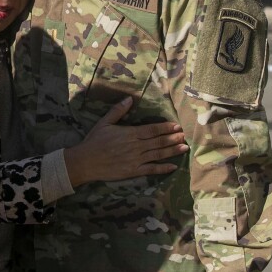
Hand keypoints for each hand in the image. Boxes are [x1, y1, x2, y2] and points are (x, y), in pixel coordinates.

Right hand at [63, 97, 187, 186]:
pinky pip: (151, 169)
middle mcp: (136, 146)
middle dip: (172, 138)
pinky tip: (173, 166)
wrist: (86, 161)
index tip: (177, 126)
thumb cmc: (94, 141)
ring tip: (184, 148)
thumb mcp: (104, 122)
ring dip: (172, 151)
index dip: (165, 128)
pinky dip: (163, 168)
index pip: (152, 129)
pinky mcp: (134, 171)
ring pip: (158, 154)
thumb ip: (117, 111)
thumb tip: (129, 99)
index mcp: (130, 133)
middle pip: (158, 141)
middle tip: (184, 136)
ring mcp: (136, 160)